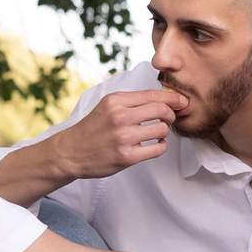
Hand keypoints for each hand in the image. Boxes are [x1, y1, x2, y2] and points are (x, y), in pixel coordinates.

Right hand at [45, 87, 190, 180]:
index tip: (181, 101)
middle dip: (171, 114)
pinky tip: (154, 144)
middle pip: (162, 110)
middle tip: (169, 119)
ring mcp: (123, 138)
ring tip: (157, 133)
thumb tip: (165, 97)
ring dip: (164, 131)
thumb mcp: (108, 106)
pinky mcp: (126, 157)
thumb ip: (132, 101)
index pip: (153, 95)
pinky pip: (158, 149)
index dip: (172, 98)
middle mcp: (119, 117)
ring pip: (162, 129)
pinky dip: (161, 146)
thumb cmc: (93, 128)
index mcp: (116, 101)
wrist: (70, 151)